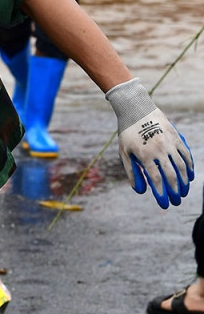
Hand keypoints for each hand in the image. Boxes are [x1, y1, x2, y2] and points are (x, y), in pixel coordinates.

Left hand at [106, 79, 194, 208]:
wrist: (137, 110)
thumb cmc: (128, 133)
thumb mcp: (124, 152)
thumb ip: (131, 172)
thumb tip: (140, 190)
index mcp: (145, 155)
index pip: (156, 179)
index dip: (161, 193)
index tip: (163, 203)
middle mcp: (159, 150)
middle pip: (171, 175)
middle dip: (175, 191)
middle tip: (176, 201)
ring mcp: (170, 144)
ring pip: (181, 167)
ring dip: (184, 182)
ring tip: (183, 192)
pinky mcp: (177, 138)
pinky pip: (186, 155)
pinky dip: (189, 167)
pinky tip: (189, 176)